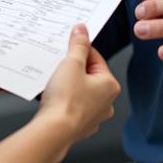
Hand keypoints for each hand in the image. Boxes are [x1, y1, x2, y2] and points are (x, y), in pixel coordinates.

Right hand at [38, 24, 120, 142]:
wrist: (53, 131)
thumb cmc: (66, 101)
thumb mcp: (71, 63)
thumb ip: (78, 45)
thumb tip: (82, 31)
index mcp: (110, 85)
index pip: (96, 58)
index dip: (80, 50)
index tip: (69, 46)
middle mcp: (106, 102)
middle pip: (88, 75)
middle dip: (72, 68)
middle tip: (59, 65)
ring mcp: (93, 116)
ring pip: (80, 91)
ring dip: (67, 84)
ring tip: (54, 82)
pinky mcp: (79, 125)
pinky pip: (72, 105)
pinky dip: (63, 100)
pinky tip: (53, 97)